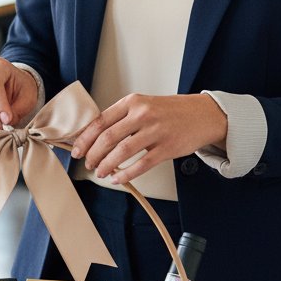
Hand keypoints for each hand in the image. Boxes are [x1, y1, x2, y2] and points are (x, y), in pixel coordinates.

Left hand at [70, 93, 227, 185]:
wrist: (202, 114)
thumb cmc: (171, 111)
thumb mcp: (144, 105)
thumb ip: (122, 118)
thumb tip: (95, 137)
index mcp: (133, 102)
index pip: (100, 121)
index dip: (85, 138)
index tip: (77, 150)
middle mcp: (143, 114)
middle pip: (108, 138)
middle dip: (93, 154)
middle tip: (88, 164)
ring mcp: (156, 131)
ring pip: (122, 152)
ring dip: (107, 165)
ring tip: (101, 172)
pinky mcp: (167, 147)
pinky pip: (141, 164)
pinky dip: (126, 174)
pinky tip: (118, 179)